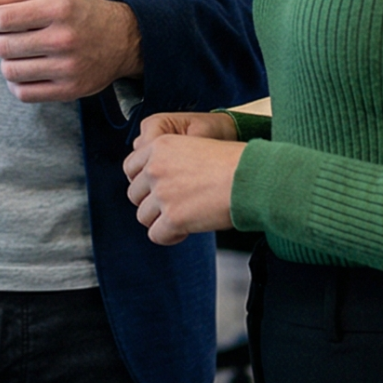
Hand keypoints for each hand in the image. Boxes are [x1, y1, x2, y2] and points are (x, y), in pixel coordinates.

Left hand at [0, 0, 141, 102]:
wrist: (124, 39)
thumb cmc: (82, 12)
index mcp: (57, 9)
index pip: (4, 18)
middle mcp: (63, 39)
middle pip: (3, 46)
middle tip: (10, 34)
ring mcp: (67, 68)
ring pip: (10, 71)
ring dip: (6, 61)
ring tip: (21, 51)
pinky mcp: (69, 90)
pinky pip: (24, 93)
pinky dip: (16, 82)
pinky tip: (26, 69)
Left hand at [123, 116, 243, 245]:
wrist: (252, 177)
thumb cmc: (234, 163)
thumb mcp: (195, 146)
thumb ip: (171, 161)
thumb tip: (158, 182)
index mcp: (159, 146)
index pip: (130, 168)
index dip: (144, 182)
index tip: (156, 190)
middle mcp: (155, 168)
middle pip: (135, 194)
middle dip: (152, 203)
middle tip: (174, 206)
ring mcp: (162, 193)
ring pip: (143, 216)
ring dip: (161, 220)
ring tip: (183, 218)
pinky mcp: (173, 217)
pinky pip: (156, 235)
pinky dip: (169, 236)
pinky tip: (185, 230)